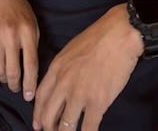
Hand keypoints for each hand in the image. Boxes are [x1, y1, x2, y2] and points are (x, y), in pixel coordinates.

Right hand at [0, 0, 39, 100]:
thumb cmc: (22, 12)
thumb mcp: (34, 26)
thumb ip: (33, 47)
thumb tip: (31, 74)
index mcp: (27, 33)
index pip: (30, 64)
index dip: (30, 84)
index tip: (29, 96)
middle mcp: (11, 36)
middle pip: (12, 71)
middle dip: (15, 86)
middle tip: (17, 89)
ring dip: (4, 79)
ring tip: (8, 78)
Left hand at [32, 4, 142, 130]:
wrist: (119, 34)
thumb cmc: (98, 37)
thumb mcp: (71, 48)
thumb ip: (63, 67)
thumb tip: (61, 82)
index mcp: (57, 68)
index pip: (41, 97)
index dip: (38, 114)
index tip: (38, 125)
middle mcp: (64, 83)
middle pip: (49, 115)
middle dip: (49, 129)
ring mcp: (80, 94)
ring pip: (65, 126)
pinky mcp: (98, 103)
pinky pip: (88, 128)